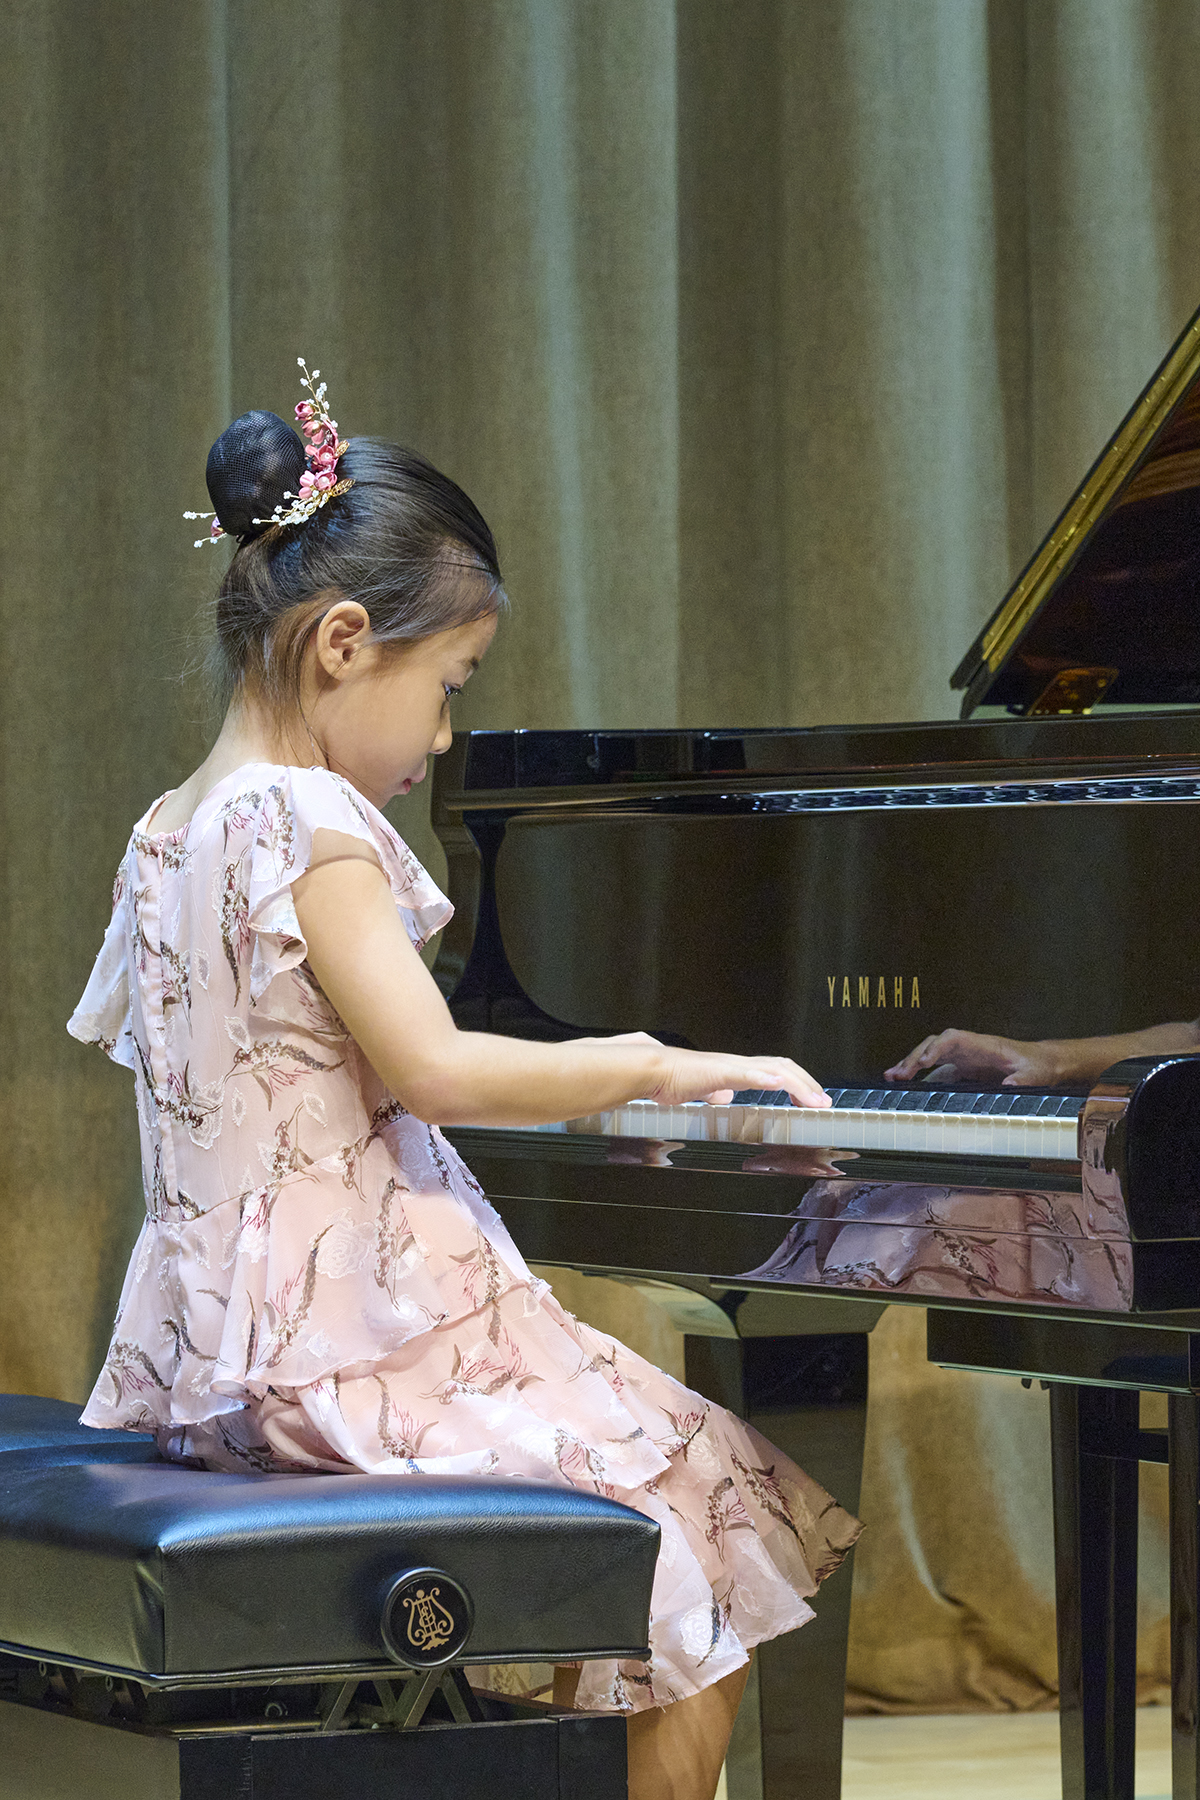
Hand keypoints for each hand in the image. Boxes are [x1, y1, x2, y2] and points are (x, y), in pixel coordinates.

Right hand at [649, 1050, 829, 1109]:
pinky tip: (778, 1082)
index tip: (813, 1099)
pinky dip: (764, 1077)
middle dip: (808, 1084)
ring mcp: (731, 1066)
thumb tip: (723, 1098)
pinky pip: (746, 1073)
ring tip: (814, 1099)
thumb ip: (715, 1092)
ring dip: (797, 1084)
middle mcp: (739, 1064)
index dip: (798, 1082)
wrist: (652, 1070)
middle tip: (824, 1102)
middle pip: (784, 1067)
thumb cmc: (673, 1078)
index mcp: (737, 1069)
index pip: (776, 1070)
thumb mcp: (702, 1090)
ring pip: (773, 1068)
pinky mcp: (718, 1071)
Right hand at [885, 1029, 1060, 1087]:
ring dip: (911, 1065)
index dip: (936, 1048)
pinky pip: (936, 1070)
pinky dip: (921, 1077)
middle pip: (934, 1045)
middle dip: (914, 1057)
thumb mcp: (1034, 1073)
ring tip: (892, 1077)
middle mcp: (968, 1048)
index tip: (925, 1061)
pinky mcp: (962, 1068)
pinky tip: (906, 1085)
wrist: (1042, 1063)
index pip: (952, 1038)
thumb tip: (1009, 1086)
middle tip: (898, 1074)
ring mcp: (963, 1057)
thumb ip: (1022, 1079)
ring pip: (930, 1056)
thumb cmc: (1037, 1064)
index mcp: (982, 1044)